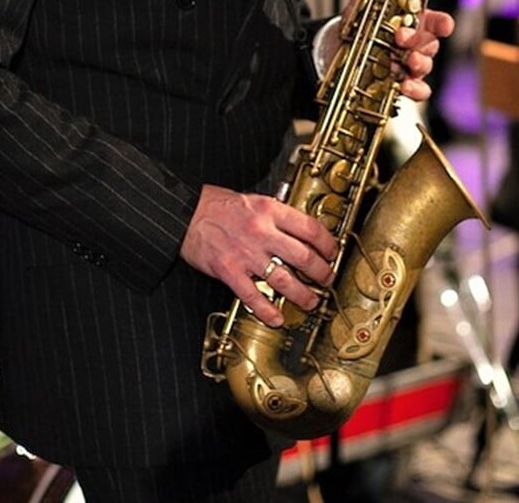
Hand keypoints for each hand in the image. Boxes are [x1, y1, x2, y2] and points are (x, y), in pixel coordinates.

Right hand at [181, 185, 339, 326]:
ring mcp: (245, 254)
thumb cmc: (216, 205)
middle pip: (304, 257)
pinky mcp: (229, 271)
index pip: (310, 229)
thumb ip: (276, 216)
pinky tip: (277, 317)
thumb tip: (301, 232)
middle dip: (321, 272)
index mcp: (269, 211)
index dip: (328, 244)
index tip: (333, 252)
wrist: (185, 214)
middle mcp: (260, 232)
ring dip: (302, 294)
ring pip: (284, 280)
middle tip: (326, 279)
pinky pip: (254, 296)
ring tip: (310, 301)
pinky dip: (268, 310)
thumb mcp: (253, 200)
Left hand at [343, 0, 452, 101]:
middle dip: (418, 40)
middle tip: (400, 37)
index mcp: (415, 20)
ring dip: (418, 64)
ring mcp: (410, 63)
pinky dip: (415, 90)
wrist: (344, 45)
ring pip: (426, 66)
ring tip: (405, 61)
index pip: (437, 21)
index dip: (443, 24)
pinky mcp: (401, 82)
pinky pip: (419, 90)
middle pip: (430, 43)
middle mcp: (417, 42)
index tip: (444, 25)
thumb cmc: (364, 20)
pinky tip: (404, 85)